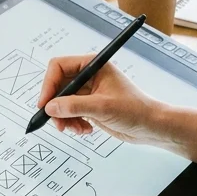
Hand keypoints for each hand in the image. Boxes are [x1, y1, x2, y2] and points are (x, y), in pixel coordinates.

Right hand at [37, 54, 170, 145]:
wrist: (151, 126)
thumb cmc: (135, 109)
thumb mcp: (102, 107)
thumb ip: (74, 106)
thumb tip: (50, 107)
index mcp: (94, 65)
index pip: (59, 67)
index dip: (49, 85)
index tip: (45, 104)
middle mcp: (89, 76)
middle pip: (58, 86)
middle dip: (56, 106)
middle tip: (57, 122)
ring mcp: (89, 92)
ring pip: (62, 102)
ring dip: (65, 117)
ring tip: (75, 129)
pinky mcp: (90, 106)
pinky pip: (71, 112)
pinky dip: (73, 123)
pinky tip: (85, 130)